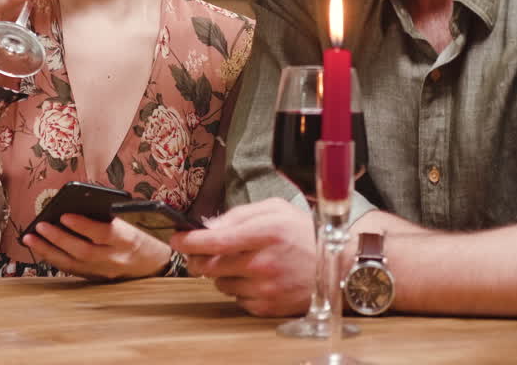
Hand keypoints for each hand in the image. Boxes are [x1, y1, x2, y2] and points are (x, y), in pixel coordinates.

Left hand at [23, 214, 171, 279]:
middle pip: (84, 251)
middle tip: (40, 226)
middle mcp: (116, 259)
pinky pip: (72, 270)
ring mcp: (105, 272)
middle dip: (59, 238)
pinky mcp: (96, 279)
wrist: (154, 263)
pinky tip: (41, 248)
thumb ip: (110, 215)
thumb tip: (77, 205)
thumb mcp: (133, 221)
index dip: (83, 225)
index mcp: (128, 240)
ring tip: (30, 238)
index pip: (104, 233)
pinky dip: (54, 259)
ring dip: (49, 251)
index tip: (64, 215)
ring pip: (73, 264)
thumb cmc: (141, 234)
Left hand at [170, 198, 316, 316]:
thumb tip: (209, 226)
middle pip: (210, 265)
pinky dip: (239, 288)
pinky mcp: (269, 307)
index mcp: (265, 233)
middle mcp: (264, 262)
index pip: (215, 240)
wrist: (339, 265)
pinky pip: (237, 299)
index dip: (189, 240)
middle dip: (199, 258)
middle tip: (203, 252)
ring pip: (220, 283)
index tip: (177, 239)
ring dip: (222, 273)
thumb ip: (239, 214)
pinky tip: (255, 278)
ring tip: (243, 263)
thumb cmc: (304, 233)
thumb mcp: (274, 209)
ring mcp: (266, 288)